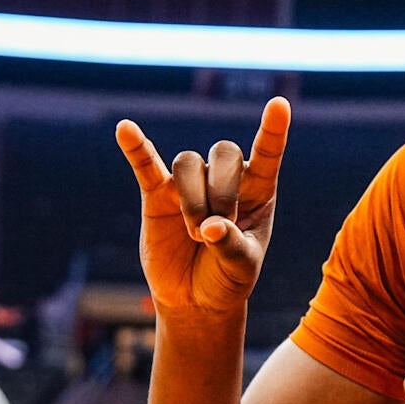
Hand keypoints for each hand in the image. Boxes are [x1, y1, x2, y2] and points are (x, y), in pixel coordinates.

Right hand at [116, 97, 290, 313]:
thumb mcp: (241, 267)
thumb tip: (211, 226)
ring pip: (189, 164)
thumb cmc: (228, 278)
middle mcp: (225, 180)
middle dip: (222, 191)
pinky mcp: (157, 195)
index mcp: (258, 191)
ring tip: (197, 234)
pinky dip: (136, 147)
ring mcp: (190, 185)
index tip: (279, 104)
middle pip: (224, 153)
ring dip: (193, 200)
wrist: (195, 299)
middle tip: (216, 230)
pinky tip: (125, 128)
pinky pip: (145, 165)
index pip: (267, 153)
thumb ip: (231, 246)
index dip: (273, 129)